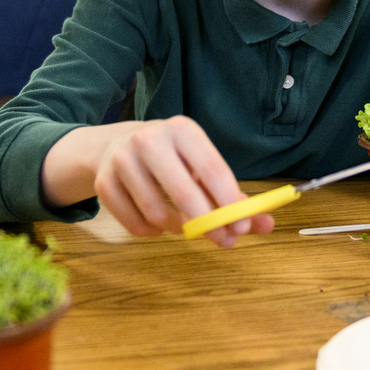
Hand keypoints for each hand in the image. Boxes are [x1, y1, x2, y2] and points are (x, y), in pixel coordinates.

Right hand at [93, 116, 274, 245]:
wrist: (116, 145)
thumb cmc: (172, 160)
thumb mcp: (201, 166)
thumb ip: (233, 196)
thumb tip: (265, 224)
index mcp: (181, 129)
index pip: (211, 168)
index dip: (229, 202)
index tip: (242, 227)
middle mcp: (148, 139)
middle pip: (183, 193)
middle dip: (207, 224)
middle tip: (222, 240)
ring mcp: (121, 160)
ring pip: (157, 213)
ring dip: (178, 228)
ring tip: (184, 225)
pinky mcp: (104, 182)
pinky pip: (135, 224)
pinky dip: (152, 232)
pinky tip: (158, 224)